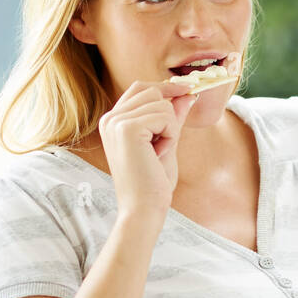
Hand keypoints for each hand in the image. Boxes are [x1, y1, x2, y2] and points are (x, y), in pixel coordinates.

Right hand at [98, 78, 198, 218]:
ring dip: (170, 130)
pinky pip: (165, 116)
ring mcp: (116, 122)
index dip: (165, 88)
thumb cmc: (153, 183)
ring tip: (158, 154)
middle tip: (163, 145)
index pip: (141, 89)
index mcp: (113, 121)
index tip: (188, 91)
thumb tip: (187, 94)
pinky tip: (158, 155)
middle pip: (151, 91)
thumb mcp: (166, 142)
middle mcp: (110, 118)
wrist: (144, 209)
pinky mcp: (127, 128)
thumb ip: (172, 117)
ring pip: (161, 104)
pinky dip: (170, 136)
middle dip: (168, 114)